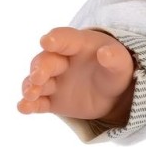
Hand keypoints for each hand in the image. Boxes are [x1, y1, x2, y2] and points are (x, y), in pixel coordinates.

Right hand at [17, 27, 134, 125]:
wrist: (114, 94)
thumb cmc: (116, 70)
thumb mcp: (121, 64)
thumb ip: (115, 58)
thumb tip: (105, 52)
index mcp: (79, 45)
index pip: (65, 38)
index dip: (56, 39)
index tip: (47, 41)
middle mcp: (62, 61)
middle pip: (45, 60)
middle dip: (40, 67)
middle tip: (39, 76)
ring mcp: (55, 80)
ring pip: (36, 81)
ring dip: (30, 86)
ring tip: (31, 93)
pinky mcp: (51, 100)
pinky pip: (37, 102)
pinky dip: (29, 104)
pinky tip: (24, 107)